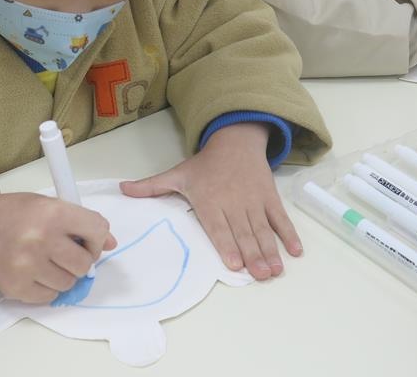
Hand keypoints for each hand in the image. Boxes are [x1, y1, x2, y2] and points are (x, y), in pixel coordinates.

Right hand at [0, 192, 116, 303]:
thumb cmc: (14, 214)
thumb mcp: (48, 205)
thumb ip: (80, 221)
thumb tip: (111, 243)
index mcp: (53, 212)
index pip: (97, 230)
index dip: (97, 238)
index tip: (88, 241)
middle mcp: (42, 239)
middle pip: (84, 264)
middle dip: (81, 260)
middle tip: (68, 254)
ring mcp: (28, 266)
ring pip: (69, 284)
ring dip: (64, 276)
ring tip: (49, 263)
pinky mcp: (16, 287)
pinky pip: (49, 297)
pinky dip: (48, 288)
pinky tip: (36, 273)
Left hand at [120, 122, 298, 280]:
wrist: (235, 140)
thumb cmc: (205, 164)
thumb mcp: (177, 174)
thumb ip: (151, 187)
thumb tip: (122, 190)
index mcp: (210, 200)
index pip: (219, 226)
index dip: (228, 245)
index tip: (236, 264)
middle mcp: (234, 202)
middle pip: (244, 232)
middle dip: (253, 255)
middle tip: (261, 274)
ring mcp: (254, 200)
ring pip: (263, 229)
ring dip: (270, 250)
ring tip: (275, 269)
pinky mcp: (269, 197)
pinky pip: (280, 218)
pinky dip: (289, 234)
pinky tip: (295, 251)